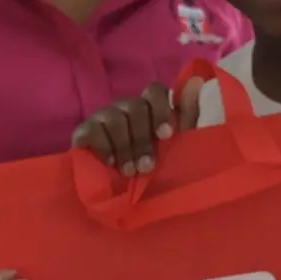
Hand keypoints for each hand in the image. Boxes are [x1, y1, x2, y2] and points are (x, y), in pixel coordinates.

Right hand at [70, 78, 203, 175]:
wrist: (120, 198)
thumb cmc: (152, 170)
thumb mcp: (177, 146)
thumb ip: (188, 116)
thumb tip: (197, 81)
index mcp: (149, 109)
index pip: (154, 91)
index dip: (160, 110)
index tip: (166, 136)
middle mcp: (126, 108)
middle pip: (135, 106)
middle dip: (143, 138)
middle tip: (147, 166)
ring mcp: (103, 117)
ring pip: (114, 117)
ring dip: (125, 147)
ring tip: (128, 171)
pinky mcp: (83, 132)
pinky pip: (93, 130)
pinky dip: (105, 148)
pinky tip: (110, 164)